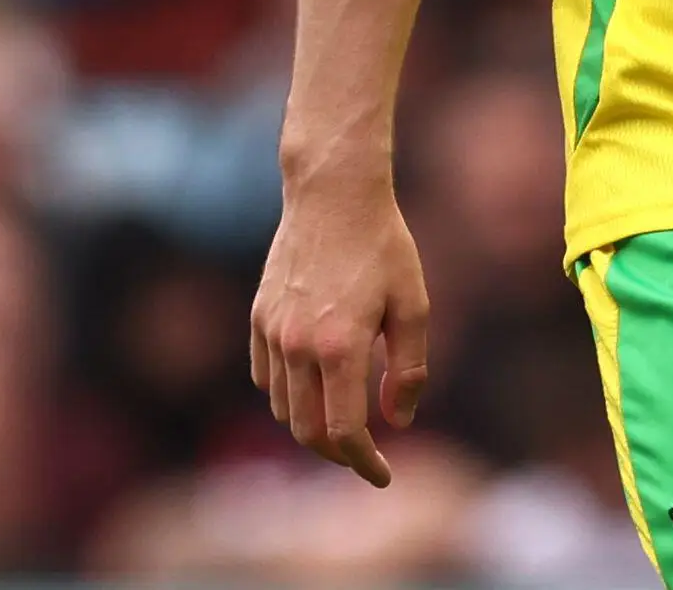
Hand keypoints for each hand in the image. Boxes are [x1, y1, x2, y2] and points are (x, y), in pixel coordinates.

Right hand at [250, 164, 430, 485]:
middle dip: (338, 455)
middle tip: (365, 457)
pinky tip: (313, 389)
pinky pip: (265, 378)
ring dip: (311, 426)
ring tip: (343, 423)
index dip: (365, 463)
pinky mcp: (257, 318)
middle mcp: (298, 346)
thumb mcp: (414, 305)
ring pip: (282, 409)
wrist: (333, 195)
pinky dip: (287, 397)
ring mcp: (271, 333)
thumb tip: (396, 422)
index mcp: (340, 347)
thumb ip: (408, 369)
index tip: (383, 476)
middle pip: (307, 431)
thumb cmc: (383, 247)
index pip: (345, 432)